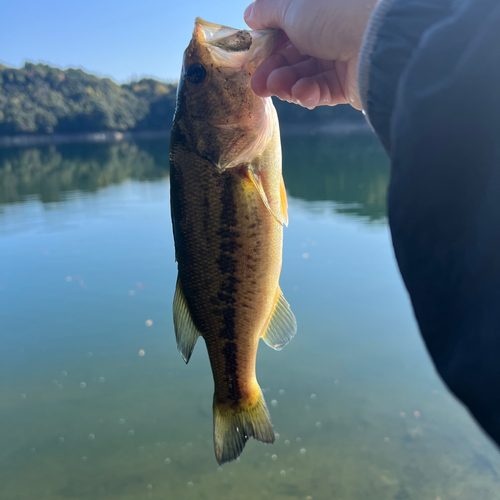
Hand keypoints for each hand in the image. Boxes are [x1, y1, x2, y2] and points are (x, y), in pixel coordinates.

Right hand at [244, 0, 378, 109]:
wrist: (377, 42)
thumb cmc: (336, 14)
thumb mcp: (292, 4)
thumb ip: (268, 10)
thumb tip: (251, 15)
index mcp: (320, 9)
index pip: (288, 28)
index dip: (270, 43)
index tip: (255, 57)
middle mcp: (332, 30)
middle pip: (295, 55)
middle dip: (274, 71)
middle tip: (257, 85)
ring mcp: (342, 57)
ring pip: (305, 75)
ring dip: (287, 84)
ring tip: (277, 88)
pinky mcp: (349, 83)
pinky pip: (322, 90)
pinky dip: (309, 93)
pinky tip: (303, 93)